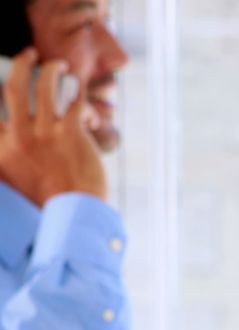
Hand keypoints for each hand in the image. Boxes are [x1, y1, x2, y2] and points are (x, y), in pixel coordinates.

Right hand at [0, 48, 105, 206]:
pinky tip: (78, 86)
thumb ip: (5, 153)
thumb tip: (7, 136)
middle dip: (20, 63)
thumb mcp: (10, 176)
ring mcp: (46, 133)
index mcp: (0, 148)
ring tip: (57, 64)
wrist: (73, 213)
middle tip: (28, 54)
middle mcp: (19, 137)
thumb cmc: (44, 198)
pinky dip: (76, 89)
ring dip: (50, 69)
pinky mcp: (72, 134)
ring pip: (44, 87)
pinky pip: (75, 100)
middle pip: (12, 87)